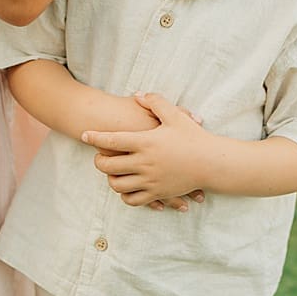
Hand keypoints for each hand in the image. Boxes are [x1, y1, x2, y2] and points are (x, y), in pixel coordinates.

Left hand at [82, 92, 209, 206]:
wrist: (212, 162)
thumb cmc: (193, 137)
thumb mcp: (175, 115)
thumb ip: (155, 102)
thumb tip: (138, 95)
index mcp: (146, 142)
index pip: (111, 140)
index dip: (94, 137)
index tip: (85, 135)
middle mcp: (144, 163)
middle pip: (108, 166)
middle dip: (99, 161)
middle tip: (100, 156)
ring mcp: (150, 180)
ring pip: (117, 185)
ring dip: (111, 179)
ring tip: (113, 172)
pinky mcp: (157, 193)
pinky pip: (132, 200)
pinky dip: (125, 195)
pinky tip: (127, 187)